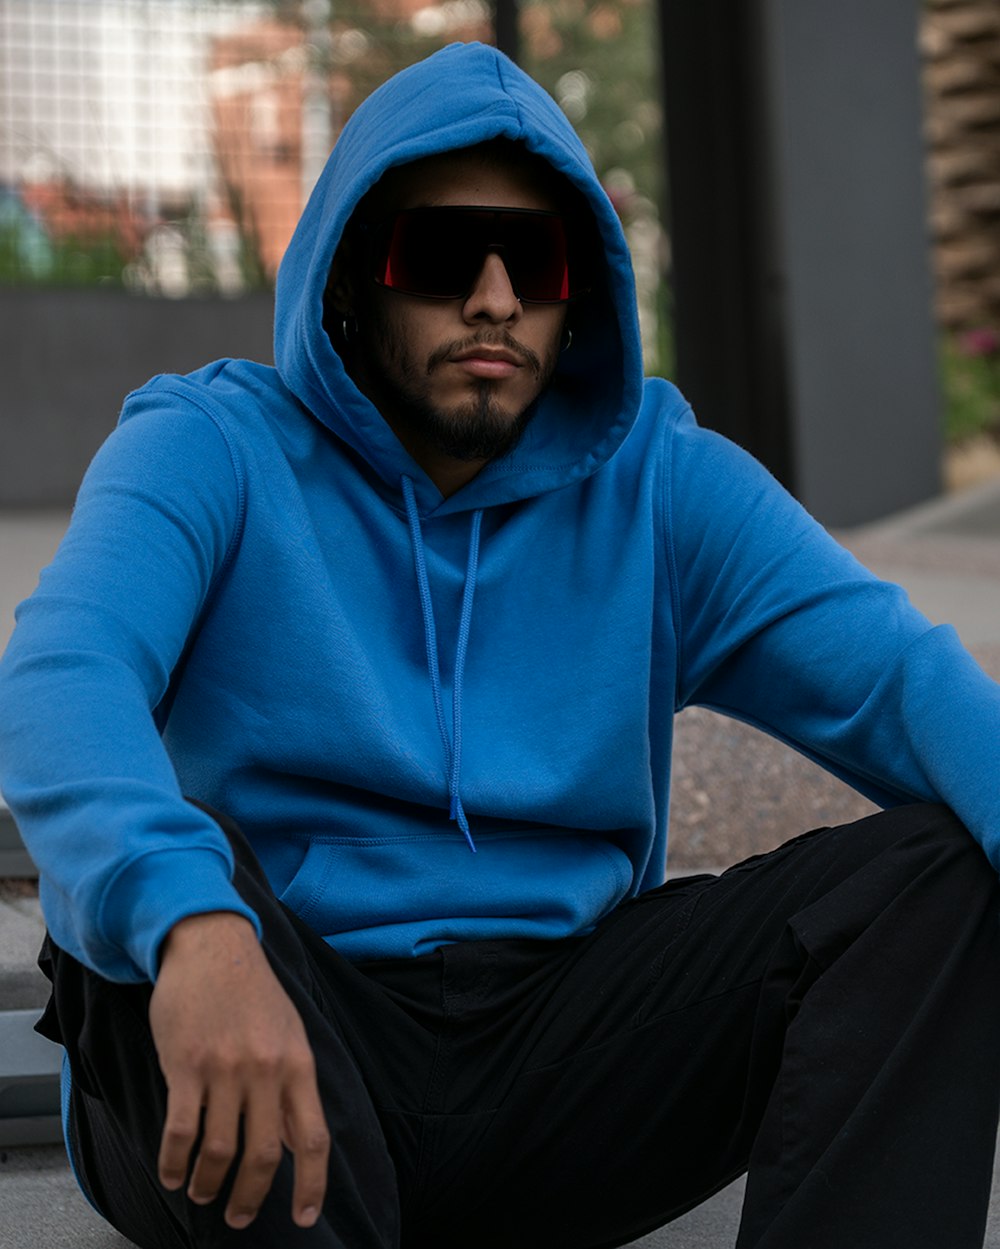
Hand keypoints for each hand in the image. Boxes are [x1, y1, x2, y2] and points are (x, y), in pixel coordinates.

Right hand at [149, 912, 329, 1230]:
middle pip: (264, 1155)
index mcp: (299, 1064)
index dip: (311, 1184)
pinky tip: (172, 1175)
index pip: (312, 1138)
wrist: (213, 946)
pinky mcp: (186, 1065)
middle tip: (238, 1216)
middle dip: (250, 1197)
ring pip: (220, 1149)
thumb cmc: (253, 992)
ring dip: (208, 1182)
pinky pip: (180, 1130)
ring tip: (201, 1192)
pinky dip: (175, 1162)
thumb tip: (293, 1144)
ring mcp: (225, 1068)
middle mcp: (266, 1069)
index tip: (305, 1216)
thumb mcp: (290, 1033)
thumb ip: (293, 1087)